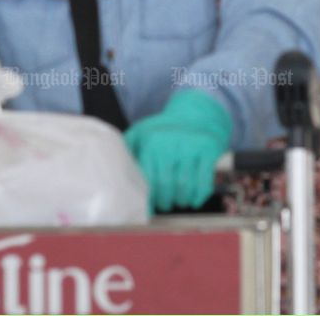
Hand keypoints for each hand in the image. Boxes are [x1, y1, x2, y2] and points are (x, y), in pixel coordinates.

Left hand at [124, 89, 232, 213]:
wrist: (196, 113)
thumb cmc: (163, 130)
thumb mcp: (141, 133)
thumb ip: (126, 150)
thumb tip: (111, 174)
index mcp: (151, 142)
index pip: (148, 180)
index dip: (148, 198)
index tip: (148, 207)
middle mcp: (171, 143)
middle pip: (167, 186)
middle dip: (165, 201)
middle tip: (165, 205)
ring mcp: (191, 145)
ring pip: (185, 186)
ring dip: (181, 200)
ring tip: (178, 201)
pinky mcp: (208, 149)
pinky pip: (204, 181)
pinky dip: (199, 196)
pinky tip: (194, 200)